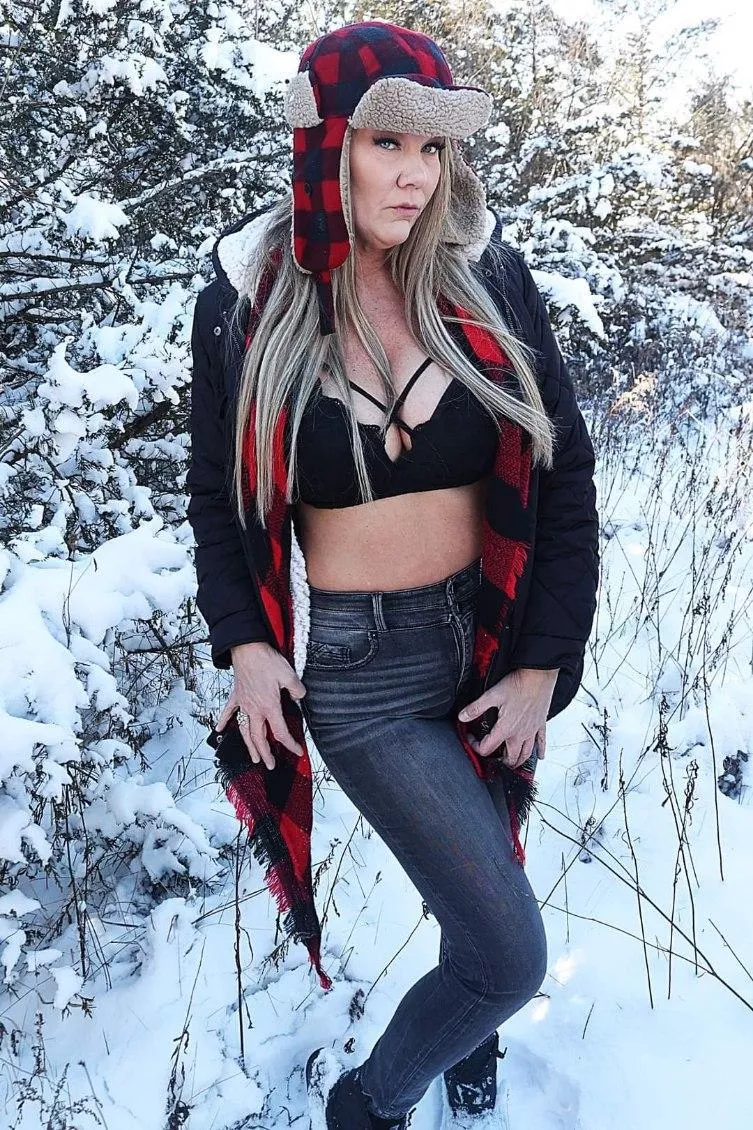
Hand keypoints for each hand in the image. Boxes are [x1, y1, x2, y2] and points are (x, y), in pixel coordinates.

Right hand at [216, 642, 306, 770]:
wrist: (247, 649)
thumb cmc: (267, 661)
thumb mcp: (289, 675)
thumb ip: (297, 690)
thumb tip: (300, 696)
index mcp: (269, 706)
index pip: (280, 732)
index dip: (290, 744)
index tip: (297, 751)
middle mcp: (254, 709)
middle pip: (259, 738)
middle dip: (265, 754)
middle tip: (270, 765)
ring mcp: (243, 704)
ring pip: (244, 731)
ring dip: (249, 746)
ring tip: (253, 757)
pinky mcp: (236, 696)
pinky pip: (228, 712)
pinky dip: (224, 722)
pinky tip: (220, 730)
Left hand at [457, 667, 558, 768]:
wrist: (539, 676)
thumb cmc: (518, 684)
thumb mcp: (492, 695)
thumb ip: (476, 708)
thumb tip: (462, 717)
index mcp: (506, 728)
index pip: (488, 748)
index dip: (476, 747)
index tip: (472, 739)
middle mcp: (520, 734)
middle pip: (510, 757)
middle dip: (501, 760)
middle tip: (494, 757)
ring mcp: (532, 731)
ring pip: (526, 754)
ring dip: (519, 760)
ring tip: (513, 762)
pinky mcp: (541, 724)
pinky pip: (542, 742)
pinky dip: (540, 751)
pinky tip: (539, 756)